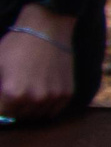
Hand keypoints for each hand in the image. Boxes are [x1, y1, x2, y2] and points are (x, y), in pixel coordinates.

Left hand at [0, 2, 77, 120]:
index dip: (0, 111)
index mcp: (13, 94)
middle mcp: (34, 99)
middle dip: (13, 110)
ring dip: (29, 109)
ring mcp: (53, 97)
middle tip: (12, 95)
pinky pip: (53, 110)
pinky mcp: (67, 93)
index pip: (2, 118)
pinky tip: (41, 92)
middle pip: (19, 118)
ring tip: (27, 93)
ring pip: (37, 116)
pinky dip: (46, 106)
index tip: (2, 102)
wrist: (48, 28)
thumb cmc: (17, 44)